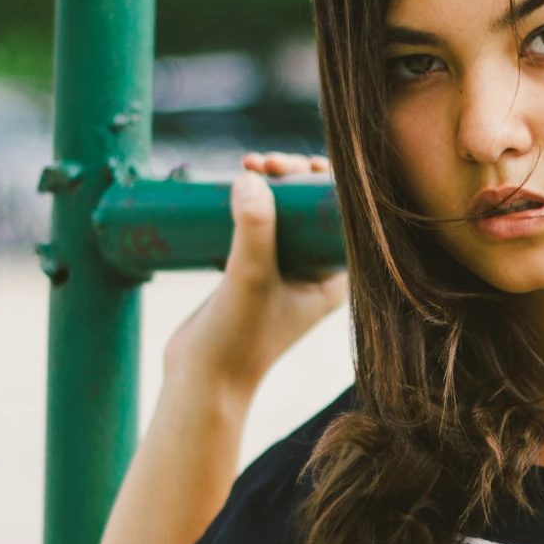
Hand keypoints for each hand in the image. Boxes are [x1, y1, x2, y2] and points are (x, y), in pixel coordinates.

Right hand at [161, 153, 348, 395]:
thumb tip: (251, 178)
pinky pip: (257, 223)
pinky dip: (249, 200)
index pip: (343, 215)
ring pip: (283, 211)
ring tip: (246, 166)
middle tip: (264, 163)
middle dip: (292, 175)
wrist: (201, 380)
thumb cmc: (236, 339)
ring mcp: (282, 271)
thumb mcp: (248, 278)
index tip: (298, 164)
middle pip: (312, 207)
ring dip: (270, 183)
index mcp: (333, 278)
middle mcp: (314, 273)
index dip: (327, 181)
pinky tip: (236, 181)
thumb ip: (254, 230)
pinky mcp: (251, 270)